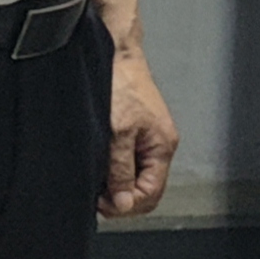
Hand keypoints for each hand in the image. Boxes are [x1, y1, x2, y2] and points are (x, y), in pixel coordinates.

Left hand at [104, 43, 180, 219]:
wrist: (114, 54)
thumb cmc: (120, 84)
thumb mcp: (117, 133)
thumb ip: (121, 169)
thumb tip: (123, 202)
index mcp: (162, 147)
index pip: (151, 193)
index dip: (127, 204)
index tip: (103, 203)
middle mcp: (159, 145)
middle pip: (146, 189)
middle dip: (122, 197)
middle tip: (97, 195)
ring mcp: (147, 139)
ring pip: (135, 176)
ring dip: (116, 183)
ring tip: (96, 178)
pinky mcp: (134, 131)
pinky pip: (128, 162)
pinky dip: (114, 168)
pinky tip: (99, 164)